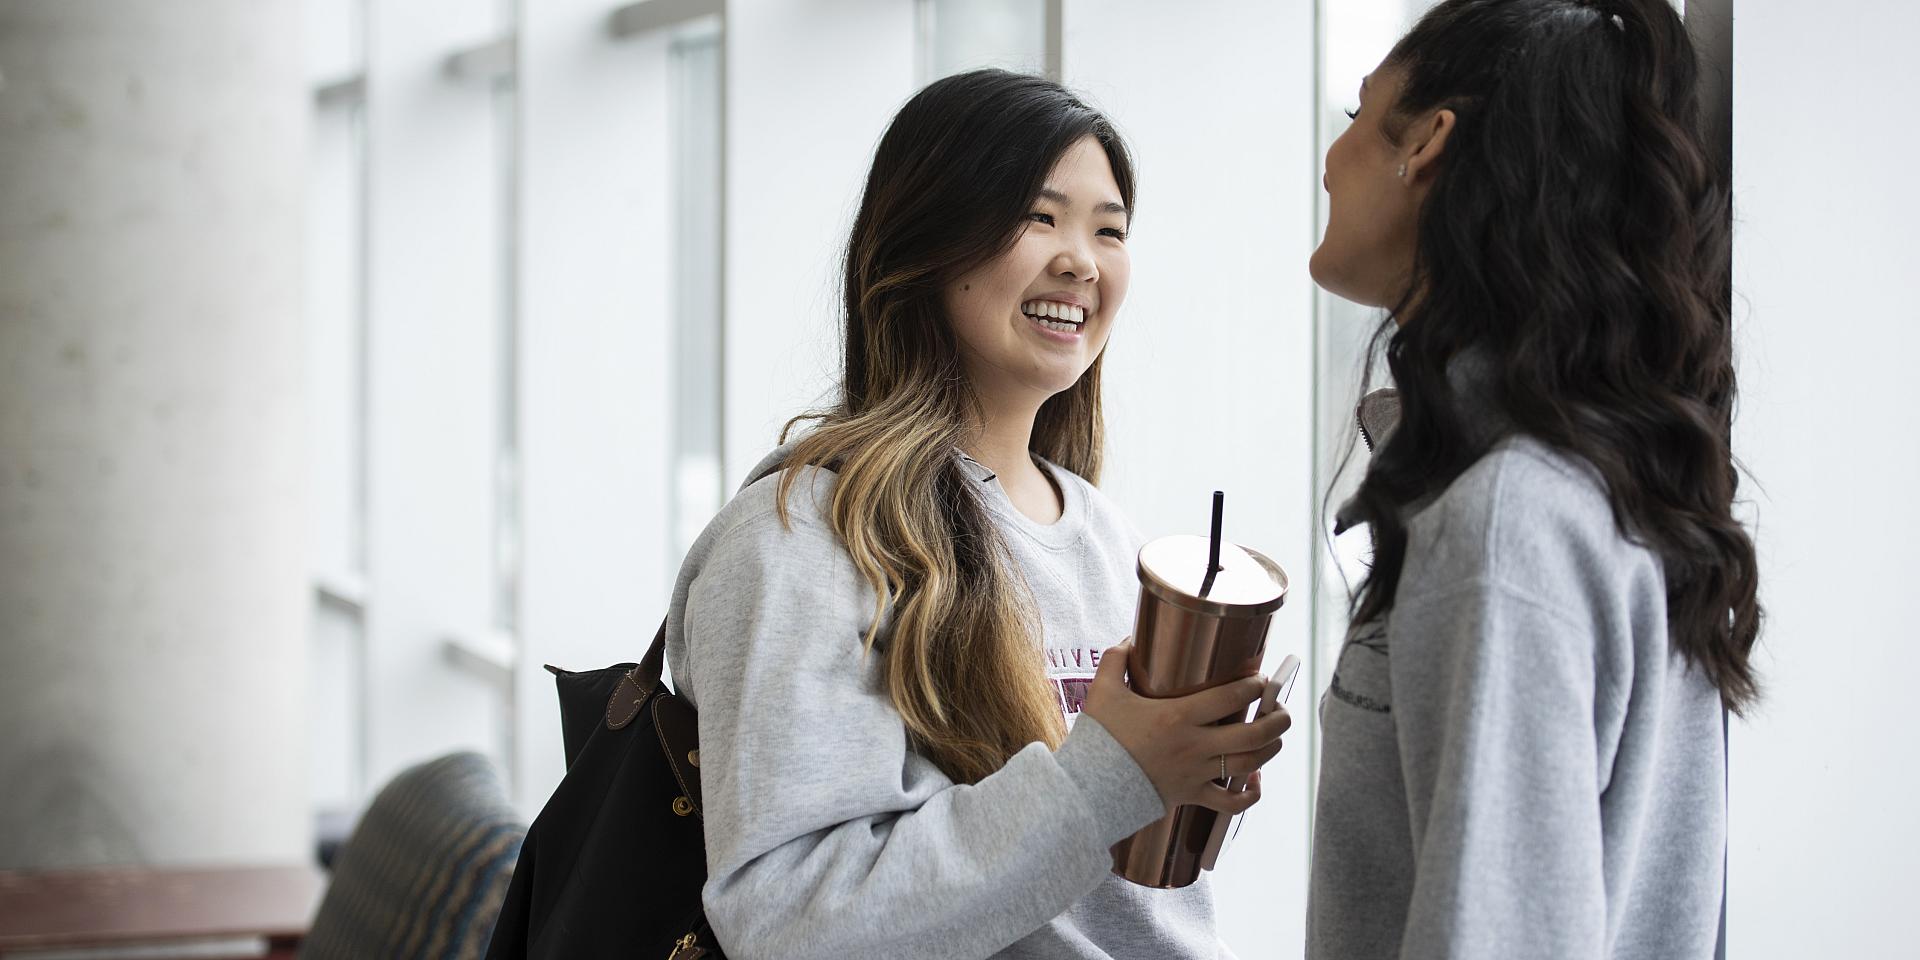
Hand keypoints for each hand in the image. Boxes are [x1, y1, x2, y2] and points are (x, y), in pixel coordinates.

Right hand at [1081, 640, 1292, 814]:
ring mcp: (1196, 773)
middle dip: (1277, 719)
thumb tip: (1129, 640)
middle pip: (1252, 733)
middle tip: (1281, 707)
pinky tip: (1255, 781)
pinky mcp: (1191, 796)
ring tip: (1276, 736)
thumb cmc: (1099, 737)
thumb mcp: (1103, 691)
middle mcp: (1194, 745)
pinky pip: (1231, 803)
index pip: (1231, 696)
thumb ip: (1116, 660)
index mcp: (1178, 716)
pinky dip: (1249, 794)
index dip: (1254, 685)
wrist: (1087, 786)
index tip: (1260, 679)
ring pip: (1248, 764)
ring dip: (1270, 749)